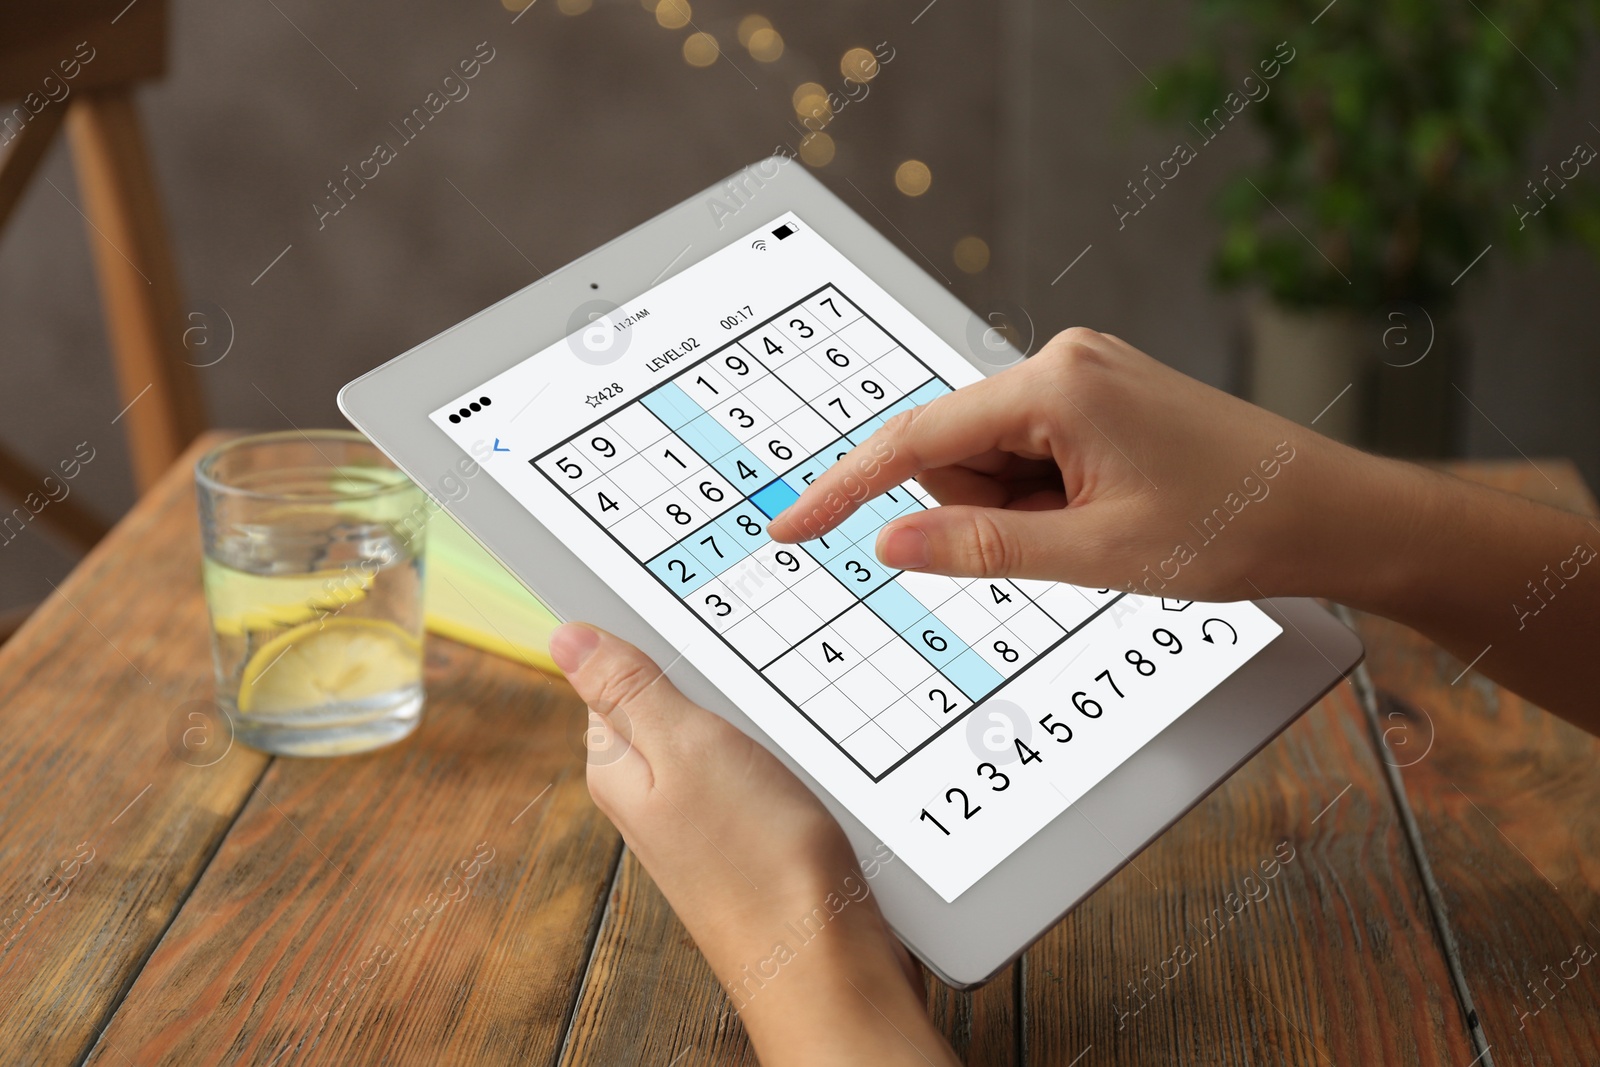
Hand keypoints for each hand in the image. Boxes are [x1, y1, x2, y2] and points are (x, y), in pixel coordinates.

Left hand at [550, 623, 959, 1066]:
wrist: (829, 965)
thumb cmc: (758, 866)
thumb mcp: (687, 746)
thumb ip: (629, 687)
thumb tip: (565, 636)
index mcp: (617, 767)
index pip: (616, 671)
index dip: (659, 639)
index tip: (699, 626)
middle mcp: (652, 795)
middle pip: (678, 698)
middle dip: (722, 681)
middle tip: (754, 702)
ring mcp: (704, 818)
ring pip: (729, 732)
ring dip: (763, 721)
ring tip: (786, 742)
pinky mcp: (753, 837)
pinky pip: (766, 769)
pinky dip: (790, 758)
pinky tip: (810, 772)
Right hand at [769, 327, 1599, 730]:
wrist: (1333, 514)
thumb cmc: (1236, 526)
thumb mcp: (1097, 555)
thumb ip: (982, 549)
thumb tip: (890, 545)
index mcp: (1056, 384)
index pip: (916, 440)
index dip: (845, 490)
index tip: (790, 528)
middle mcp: (1062, 362)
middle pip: (954, 452)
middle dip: (983, 512)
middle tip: (1070, 543)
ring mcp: (1083, 377)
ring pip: (990, 460)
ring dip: (1021, 511)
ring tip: (1103, 530)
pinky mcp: (1098, 398)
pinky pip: (1029, 455)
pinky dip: (1046, 498)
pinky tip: (1110, 514)